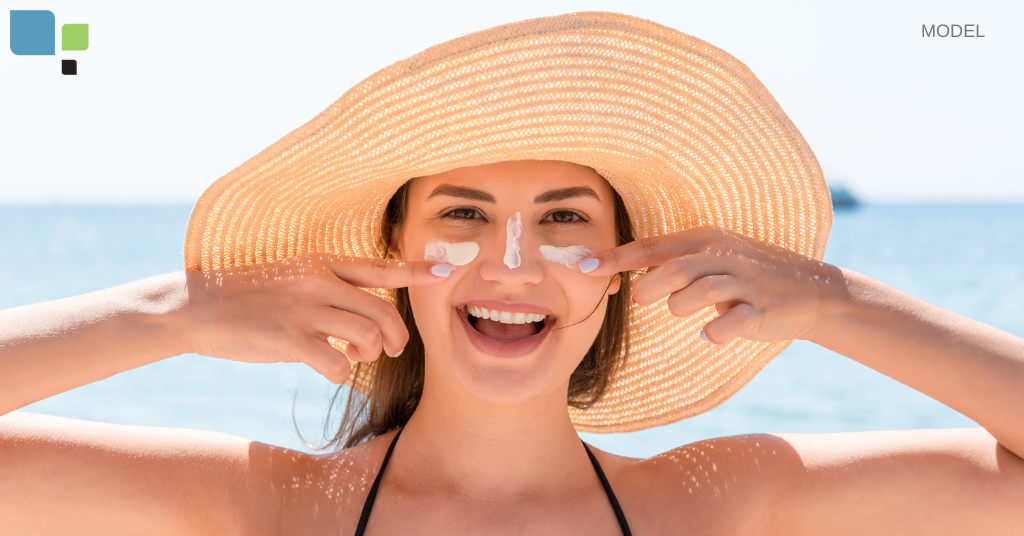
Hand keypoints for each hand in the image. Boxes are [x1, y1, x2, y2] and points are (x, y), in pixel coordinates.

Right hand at [182, 254, 450, 382]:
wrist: (195, 306)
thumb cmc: (248, 298)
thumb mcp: (292, 281)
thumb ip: (331, 295)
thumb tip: (364, 333)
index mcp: (322, 263)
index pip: (379, 267)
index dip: (415, 271)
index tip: (445, 272)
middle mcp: (319, 281)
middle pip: (383, 310)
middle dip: (396, 336)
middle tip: (391, 349)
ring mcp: (305, 308)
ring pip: (368, 336)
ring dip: (368, 355)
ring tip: (353, 357)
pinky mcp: (290, 337)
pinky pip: (338, 363)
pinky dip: (342, 373)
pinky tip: (329, 371)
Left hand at [579, 226, 842, 343]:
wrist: (812, 290)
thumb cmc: (747, 275)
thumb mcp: (710, 259)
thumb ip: (669, 265)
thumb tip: (625, 279)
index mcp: (705, 240)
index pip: (651, 247)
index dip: (615, 258)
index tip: (582, 266)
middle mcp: (723, 255)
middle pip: (672, 269)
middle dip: (649, 287)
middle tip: (640, 299)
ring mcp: (744, 282)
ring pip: (697, 293)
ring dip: (682, 307)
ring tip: (686, 312)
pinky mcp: (762, 309)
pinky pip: (730, 323)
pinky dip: (715, 332)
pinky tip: (713, 333)